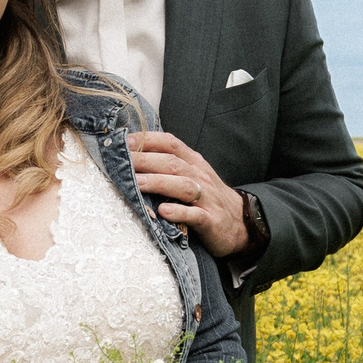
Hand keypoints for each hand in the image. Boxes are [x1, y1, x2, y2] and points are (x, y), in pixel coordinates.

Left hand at [127, 131, 248, 254]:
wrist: (243, 223)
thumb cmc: (208, 198)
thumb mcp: (193, 174)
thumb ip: (170, 164)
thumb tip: (135, 154)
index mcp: (194, 162)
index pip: (170, 143)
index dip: (147, 140)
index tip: (124, 141)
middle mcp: (200, 176)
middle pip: (172, 163)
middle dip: (144, 161)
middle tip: (119, 162)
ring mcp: (207, 199)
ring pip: (182, 186)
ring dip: (158, 183)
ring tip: (135, 184)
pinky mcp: (211, 221)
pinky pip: (195, 215)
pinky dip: (179, 212)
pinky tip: (163, 211)